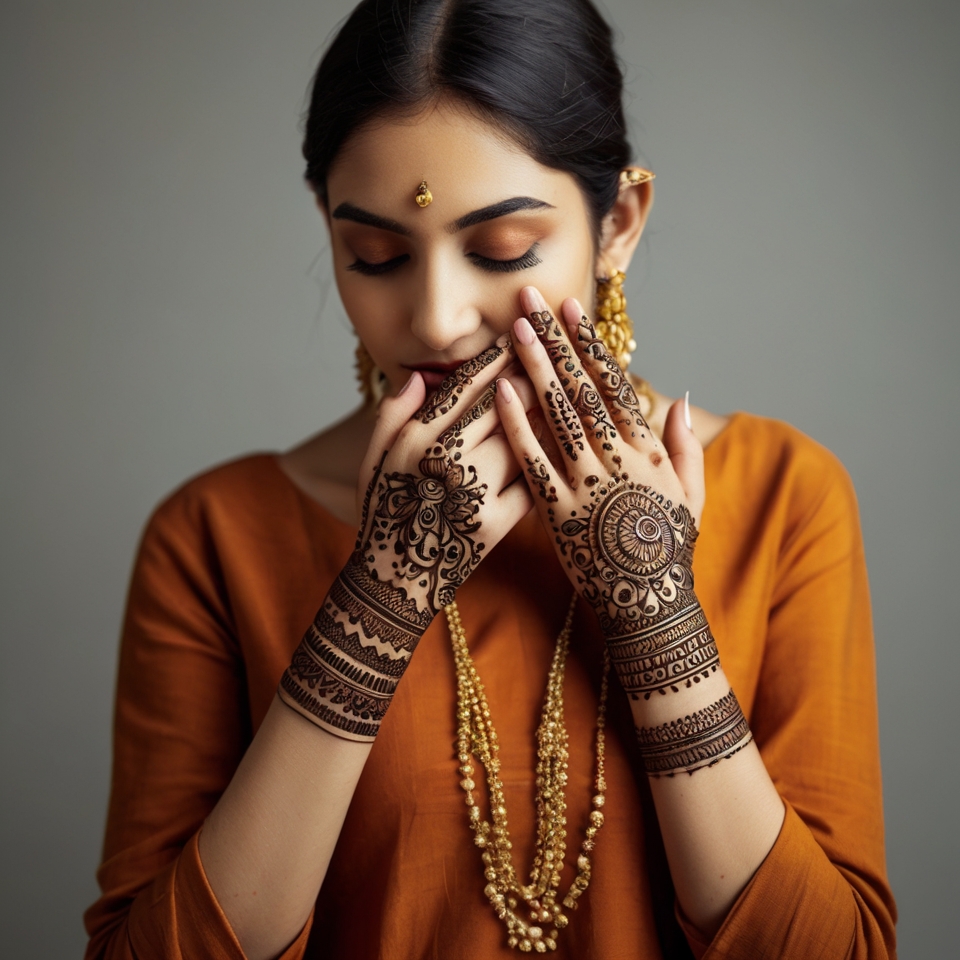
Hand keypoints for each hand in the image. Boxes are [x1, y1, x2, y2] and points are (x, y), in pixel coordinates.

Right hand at [279, 337, 533, 739]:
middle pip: (501, 405)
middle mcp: (445, 460)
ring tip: (567, 388)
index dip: (496, 358)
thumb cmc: (384, 514)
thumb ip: (393, 413)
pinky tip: (565, 445)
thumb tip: (421, 375)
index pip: (464, 386)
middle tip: (555, 349)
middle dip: (531, 372)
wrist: (394, 582)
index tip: (517, 336)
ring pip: (523, 440)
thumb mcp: (375, 459)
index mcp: (415, 439)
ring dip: (547, 412)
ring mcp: (472, 492)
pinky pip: (532, 483)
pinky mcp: (495, 524)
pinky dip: (549, 462)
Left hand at [496, 287, 719, 701]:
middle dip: (553, 341)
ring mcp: (588, 483)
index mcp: (648, 451)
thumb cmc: (668, 550)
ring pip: (558, 415)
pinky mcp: (559, 511)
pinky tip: (500, 393)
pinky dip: (517, 425)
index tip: (569, 310)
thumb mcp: (690, 497)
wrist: (649, 606)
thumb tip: (677, 398)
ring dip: (534, 369)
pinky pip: (534, 462)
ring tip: (512, 332)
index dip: (588, 345)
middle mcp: (618, 459)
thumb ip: (684, 446)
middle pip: (581, 388)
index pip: (614, 384)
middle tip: (528, 301)